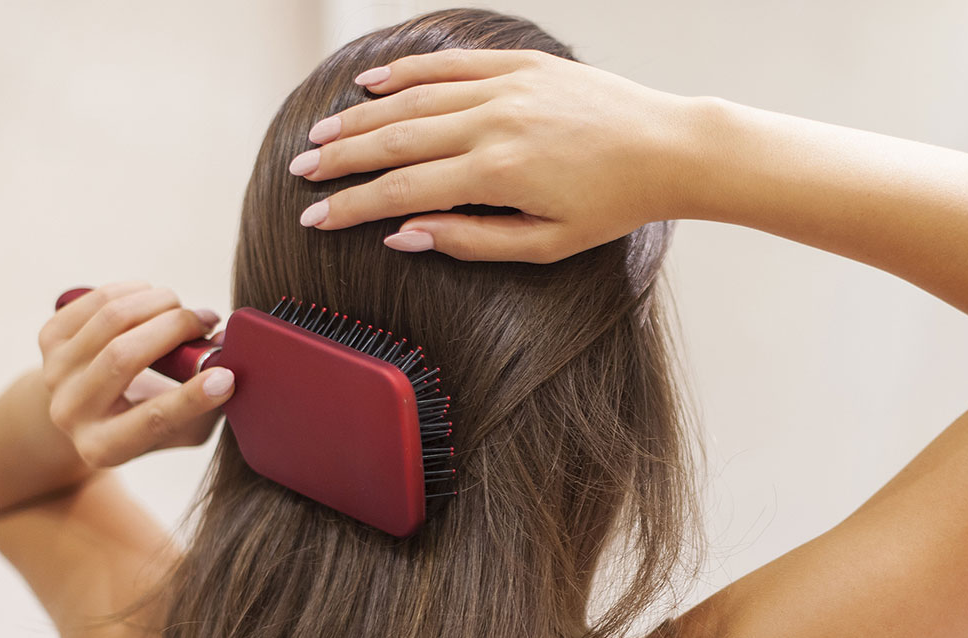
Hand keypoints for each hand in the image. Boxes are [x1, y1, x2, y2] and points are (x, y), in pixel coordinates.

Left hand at [38, 281, 232, 467]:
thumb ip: (210, 405)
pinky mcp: (48, 339)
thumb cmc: (149, 420)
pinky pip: (96, 301)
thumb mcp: (183, 429)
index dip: (192, 397)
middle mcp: (71, 413)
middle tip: (207, 320)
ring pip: (110, 319)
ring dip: (158, 302)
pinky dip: (134, 291)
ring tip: (181, 307)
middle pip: (123, 356)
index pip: (151, 420)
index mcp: (105, 447)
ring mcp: (55, 372)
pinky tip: (153, 297)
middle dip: (175, 328)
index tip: (228, 376)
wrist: (88, 412)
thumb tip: (229, 358)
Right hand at [290, 48, 699, 261]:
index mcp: (497, 173)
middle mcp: (492, 122)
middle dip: (340, 158)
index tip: (314, 218)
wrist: (668, 149)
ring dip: (361, 116)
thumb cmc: (612, 206)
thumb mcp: (545, 244)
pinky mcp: (520, 65)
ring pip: (413, 98)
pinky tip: (372, 83)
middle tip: (300, 171)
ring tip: (321, 133)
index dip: (352, 206)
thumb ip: (471, 240)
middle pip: (394, 138)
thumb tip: (404, 235)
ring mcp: (505, 86)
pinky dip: (406, 71)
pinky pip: (449, 62)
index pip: (402, 190)